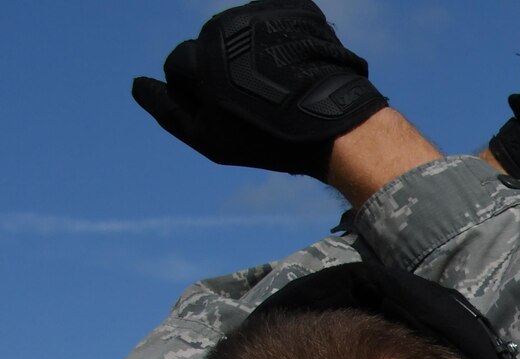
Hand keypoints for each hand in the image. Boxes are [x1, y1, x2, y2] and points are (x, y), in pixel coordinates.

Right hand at [132, 0, 387, 178]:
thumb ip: (167, 110)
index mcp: (198, 54)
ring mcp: (261, 13)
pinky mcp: (295, 7)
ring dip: (255, 55)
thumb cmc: (268, 140)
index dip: (198, 95)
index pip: (179, 67)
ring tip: (284, 87)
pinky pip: (279, 22)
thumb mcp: (209, 138)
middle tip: (260, 105)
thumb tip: (137, 84)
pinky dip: (285, 42)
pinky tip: (300, 69)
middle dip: (226, 72)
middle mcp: (224, 25)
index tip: (228, 116)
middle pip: (210, 48)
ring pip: (244, 35)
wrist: (337, 125)